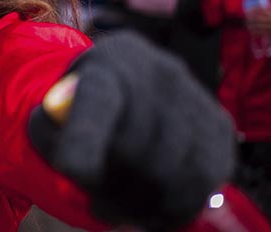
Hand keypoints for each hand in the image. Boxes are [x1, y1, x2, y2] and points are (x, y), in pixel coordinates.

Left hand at [29, 32, 234, 230]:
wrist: (125, 90)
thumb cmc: (79, 111)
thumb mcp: (50, 116)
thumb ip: (49, 134)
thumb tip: (75, 165)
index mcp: (107, 63)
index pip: (98, 100)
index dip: (86, 139)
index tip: (72, 171)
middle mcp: (158, 70)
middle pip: (138, 149)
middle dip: (113, 187)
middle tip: (98, 201)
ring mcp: (195, 95)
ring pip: (173, 173)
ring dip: (143, 204)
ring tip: (122, 203)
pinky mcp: (221, 125)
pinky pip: (204, 183)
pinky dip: (177, 207)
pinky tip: (153, 204)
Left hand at [246, 7, 270, 41]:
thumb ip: (270, 12)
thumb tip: (259, 10)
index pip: (261, 10)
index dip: (253, 10)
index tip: (248, 11)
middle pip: (257, 18)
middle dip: (250, 19)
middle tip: (246, 20)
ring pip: (258, 25)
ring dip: (251, 26)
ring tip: (248, 26)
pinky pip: (262, 32)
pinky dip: (256, 32)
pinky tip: (252, 32)